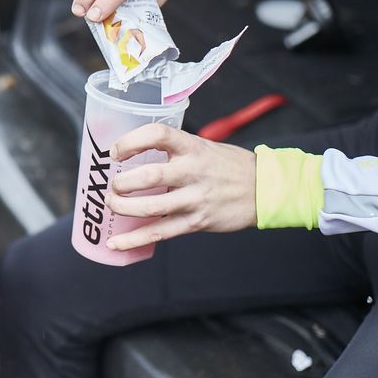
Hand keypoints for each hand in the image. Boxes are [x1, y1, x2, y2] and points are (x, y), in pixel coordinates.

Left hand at [103, 124, 255, 250]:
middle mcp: (193, 171)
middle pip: (149, 175)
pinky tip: (115, 243)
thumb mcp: (203, 146)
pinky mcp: (196, 222)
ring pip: (151, 207)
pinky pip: (160, 232)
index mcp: (192, 146)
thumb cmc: (228, 166)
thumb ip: (173, 150)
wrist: (265, 189)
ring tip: (112, 204)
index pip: (158, 134)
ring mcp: (195, 199)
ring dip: (123, 208)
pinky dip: (133, 240)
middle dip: (122, 182)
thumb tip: (132, 154)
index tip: (115, 151)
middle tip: (113, 184)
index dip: (131, 141)